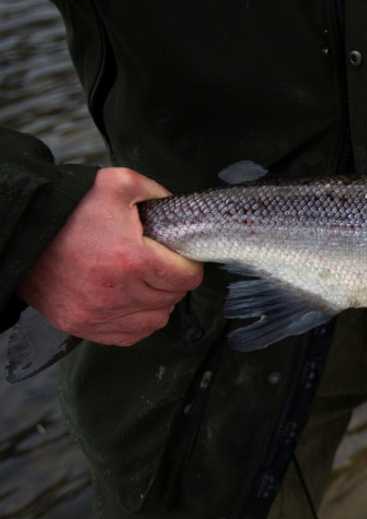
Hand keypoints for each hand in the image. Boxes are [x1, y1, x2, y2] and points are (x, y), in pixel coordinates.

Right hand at [17, 167, 203, 345]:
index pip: (187, 277)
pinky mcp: (83, 325)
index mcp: (132, 260)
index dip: (188, 264)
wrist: (26, 234)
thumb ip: (155, 192)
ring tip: (145, 283)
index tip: (178, 256)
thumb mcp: (117, 183)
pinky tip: (130, 301)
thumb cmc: (72, 212)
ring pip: (156, 319)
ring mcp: (99, 314)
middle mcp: (117, 294)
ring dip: (157, 302)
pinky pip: (130, 335)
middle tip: (159, 265)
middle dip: (172, 280)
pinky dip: (137, 321)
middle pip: (173, 297)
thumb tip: (177, 210)